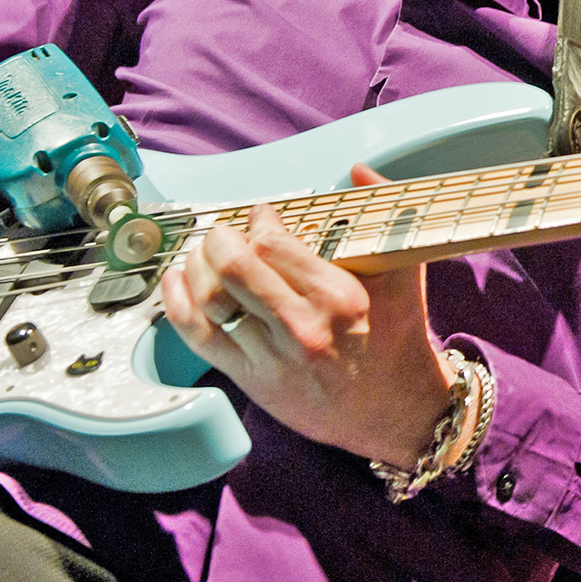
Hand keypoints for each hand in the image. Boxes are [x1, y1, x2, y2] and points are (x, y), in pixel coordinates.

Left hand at [160, 164, 456, 466]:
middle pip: (235, 266)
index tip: (261, 214)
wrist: (395, 412)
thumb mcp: (403, 272)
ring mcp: (275, 357)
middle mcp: (304, 327)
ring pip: (212, 299)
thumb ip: (386, 213)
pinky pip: (199, 337)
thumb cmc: (398, 338)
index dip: (259, 219)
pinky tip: (177, 281)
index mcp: (340, 297)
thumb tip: (360, 170)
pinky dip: (177, 303)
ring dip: (196, 265)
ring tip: (203, 253)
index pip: (275, 243)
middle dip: (219, 237)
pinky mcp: (253, 380)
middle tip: (224, 232)